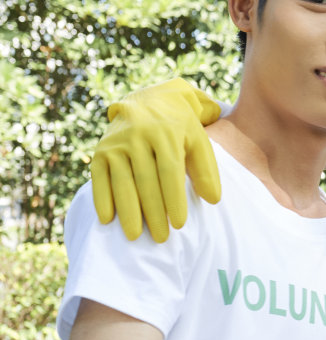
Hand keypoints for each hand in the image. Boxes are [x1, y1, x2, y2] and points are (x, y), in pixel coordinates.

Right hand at [90, 79, 221, 241]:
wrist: (149, 101)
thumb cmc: (181, 129)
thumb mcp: (199, 141)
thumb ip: (207, 170)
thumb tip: (213, 200)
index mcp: (166, 133)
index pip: (169, 171)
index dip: (173, 199)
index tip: (178, 224)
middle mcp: (138, 136)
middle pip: (145, 180)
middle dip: (152, 212)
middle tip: (161, 238)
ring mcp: (116, 143)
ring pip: (122, 182)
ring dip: (127, 211)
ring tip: (134, 236)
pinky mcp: (100, 151)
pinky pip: (98, 178)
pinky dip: (102, 199)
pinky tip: (107, 219)